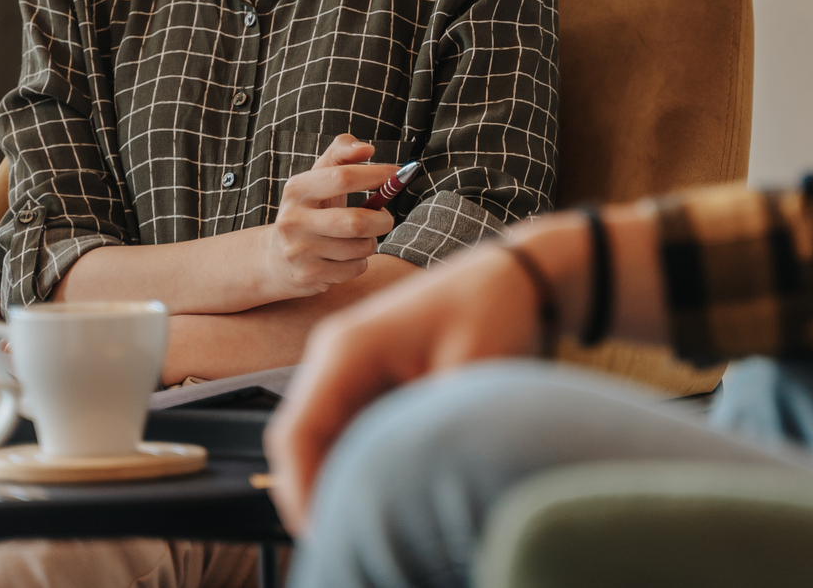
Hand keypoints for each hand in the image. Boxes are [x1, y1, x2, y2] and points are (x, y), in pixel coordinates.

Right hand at [262, 135, 398, 300]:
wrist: (276, 258)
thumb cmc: (310, 210)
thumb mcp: (318, 178)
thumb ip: (341, 153)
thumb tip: (367, 149)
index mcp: (297, 189)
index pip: (343, 177)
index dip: (375, 174)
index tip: (396, 174)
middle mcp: (293, 220)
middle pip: (356, 222)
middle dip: (382, 220)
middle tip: (385, 218)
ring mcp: (299, 251)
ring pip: (360, 248)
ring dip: (370, 243)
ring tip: (359, 239)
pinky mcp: (309, 275)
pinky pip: (355, 269)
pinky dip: (360, 263)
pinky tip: (345, 258)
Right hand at [264, 241, 545, 533]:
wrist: (515, 275)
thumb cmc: (493, 309)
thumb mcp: (468, 373)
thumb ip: (429, 428)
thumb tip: (405, 484)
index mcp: (348, 348)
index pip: (297, 432)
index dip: (301, 491)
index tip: (326, 534)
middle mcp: (336, 355)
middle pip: (300, 440)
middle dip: (317, 492)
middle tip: (351, 537)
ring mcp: (348, 365)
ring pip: (321, 438)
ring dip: (337, 476)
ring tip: (371, 517)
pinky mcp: (366, 376)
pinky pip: (345, 428)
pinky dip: (357, 459)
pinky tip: (387, 486)